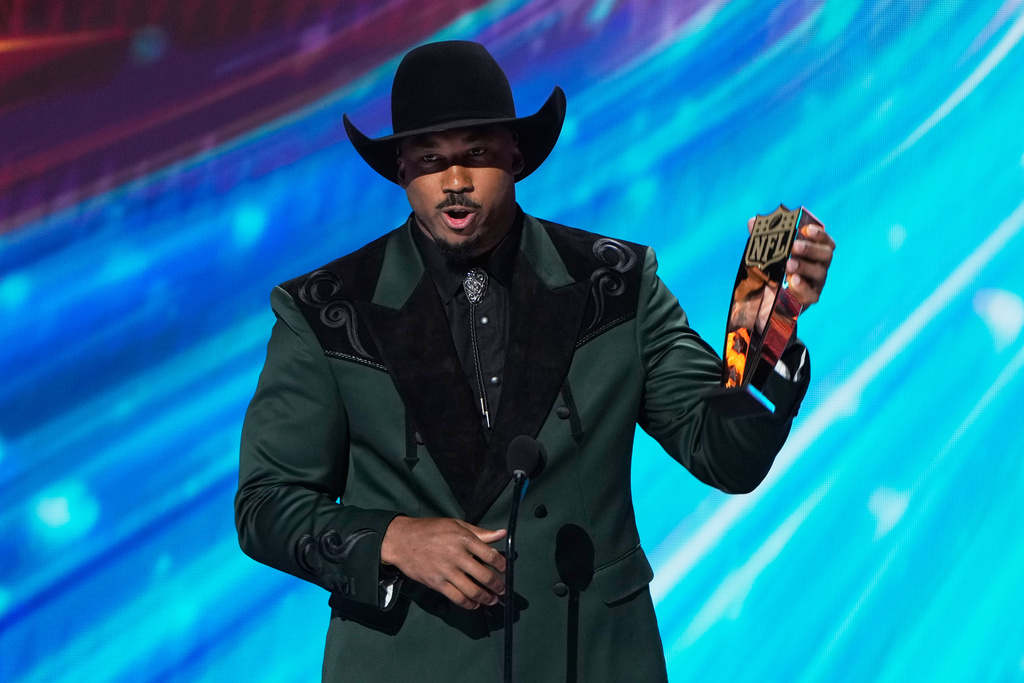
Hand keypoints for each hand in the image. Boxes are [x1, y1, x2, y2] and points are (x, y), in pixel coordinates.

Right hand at [381, 516, 506, 608]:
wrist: (401, 540)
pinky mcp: (436, 583)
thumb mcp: (455, 524)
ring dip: (486, 598)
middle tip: (502, 590)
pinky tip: (474, 605)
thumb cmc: (430, 529)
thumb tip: (503, 533)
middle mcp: (457, 555)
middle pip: (484, 575)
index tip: (505, 570)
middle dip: (497, 585)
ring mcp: (447, 571)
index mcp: (464, 538)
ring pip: (472, 590)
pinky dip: (468, 604)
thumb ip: (480, 532)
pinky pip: (457, 597)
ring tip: (492, 600)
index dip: (502, 565)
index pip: (490, 555)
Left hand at [747, 217, 835, 309]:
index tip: (806, 229)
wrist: (763, 300)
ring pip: (819, 273)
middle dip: (810, 249)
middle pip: (825, 255)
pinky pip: (811, 294)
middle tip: (794, 246)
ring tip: (788, 264)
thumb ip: (762, 238)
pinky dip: (803, 287)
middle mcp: (819, 266)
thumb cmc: (771, 271)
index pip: (824, 241)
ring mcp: (816, 283)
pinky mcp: (809, 298)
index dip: (819, 234)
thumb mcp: (765, 254)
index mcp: (813, 252)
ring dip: (804, 266)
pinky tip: (792, 281)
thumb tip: (752, 221)